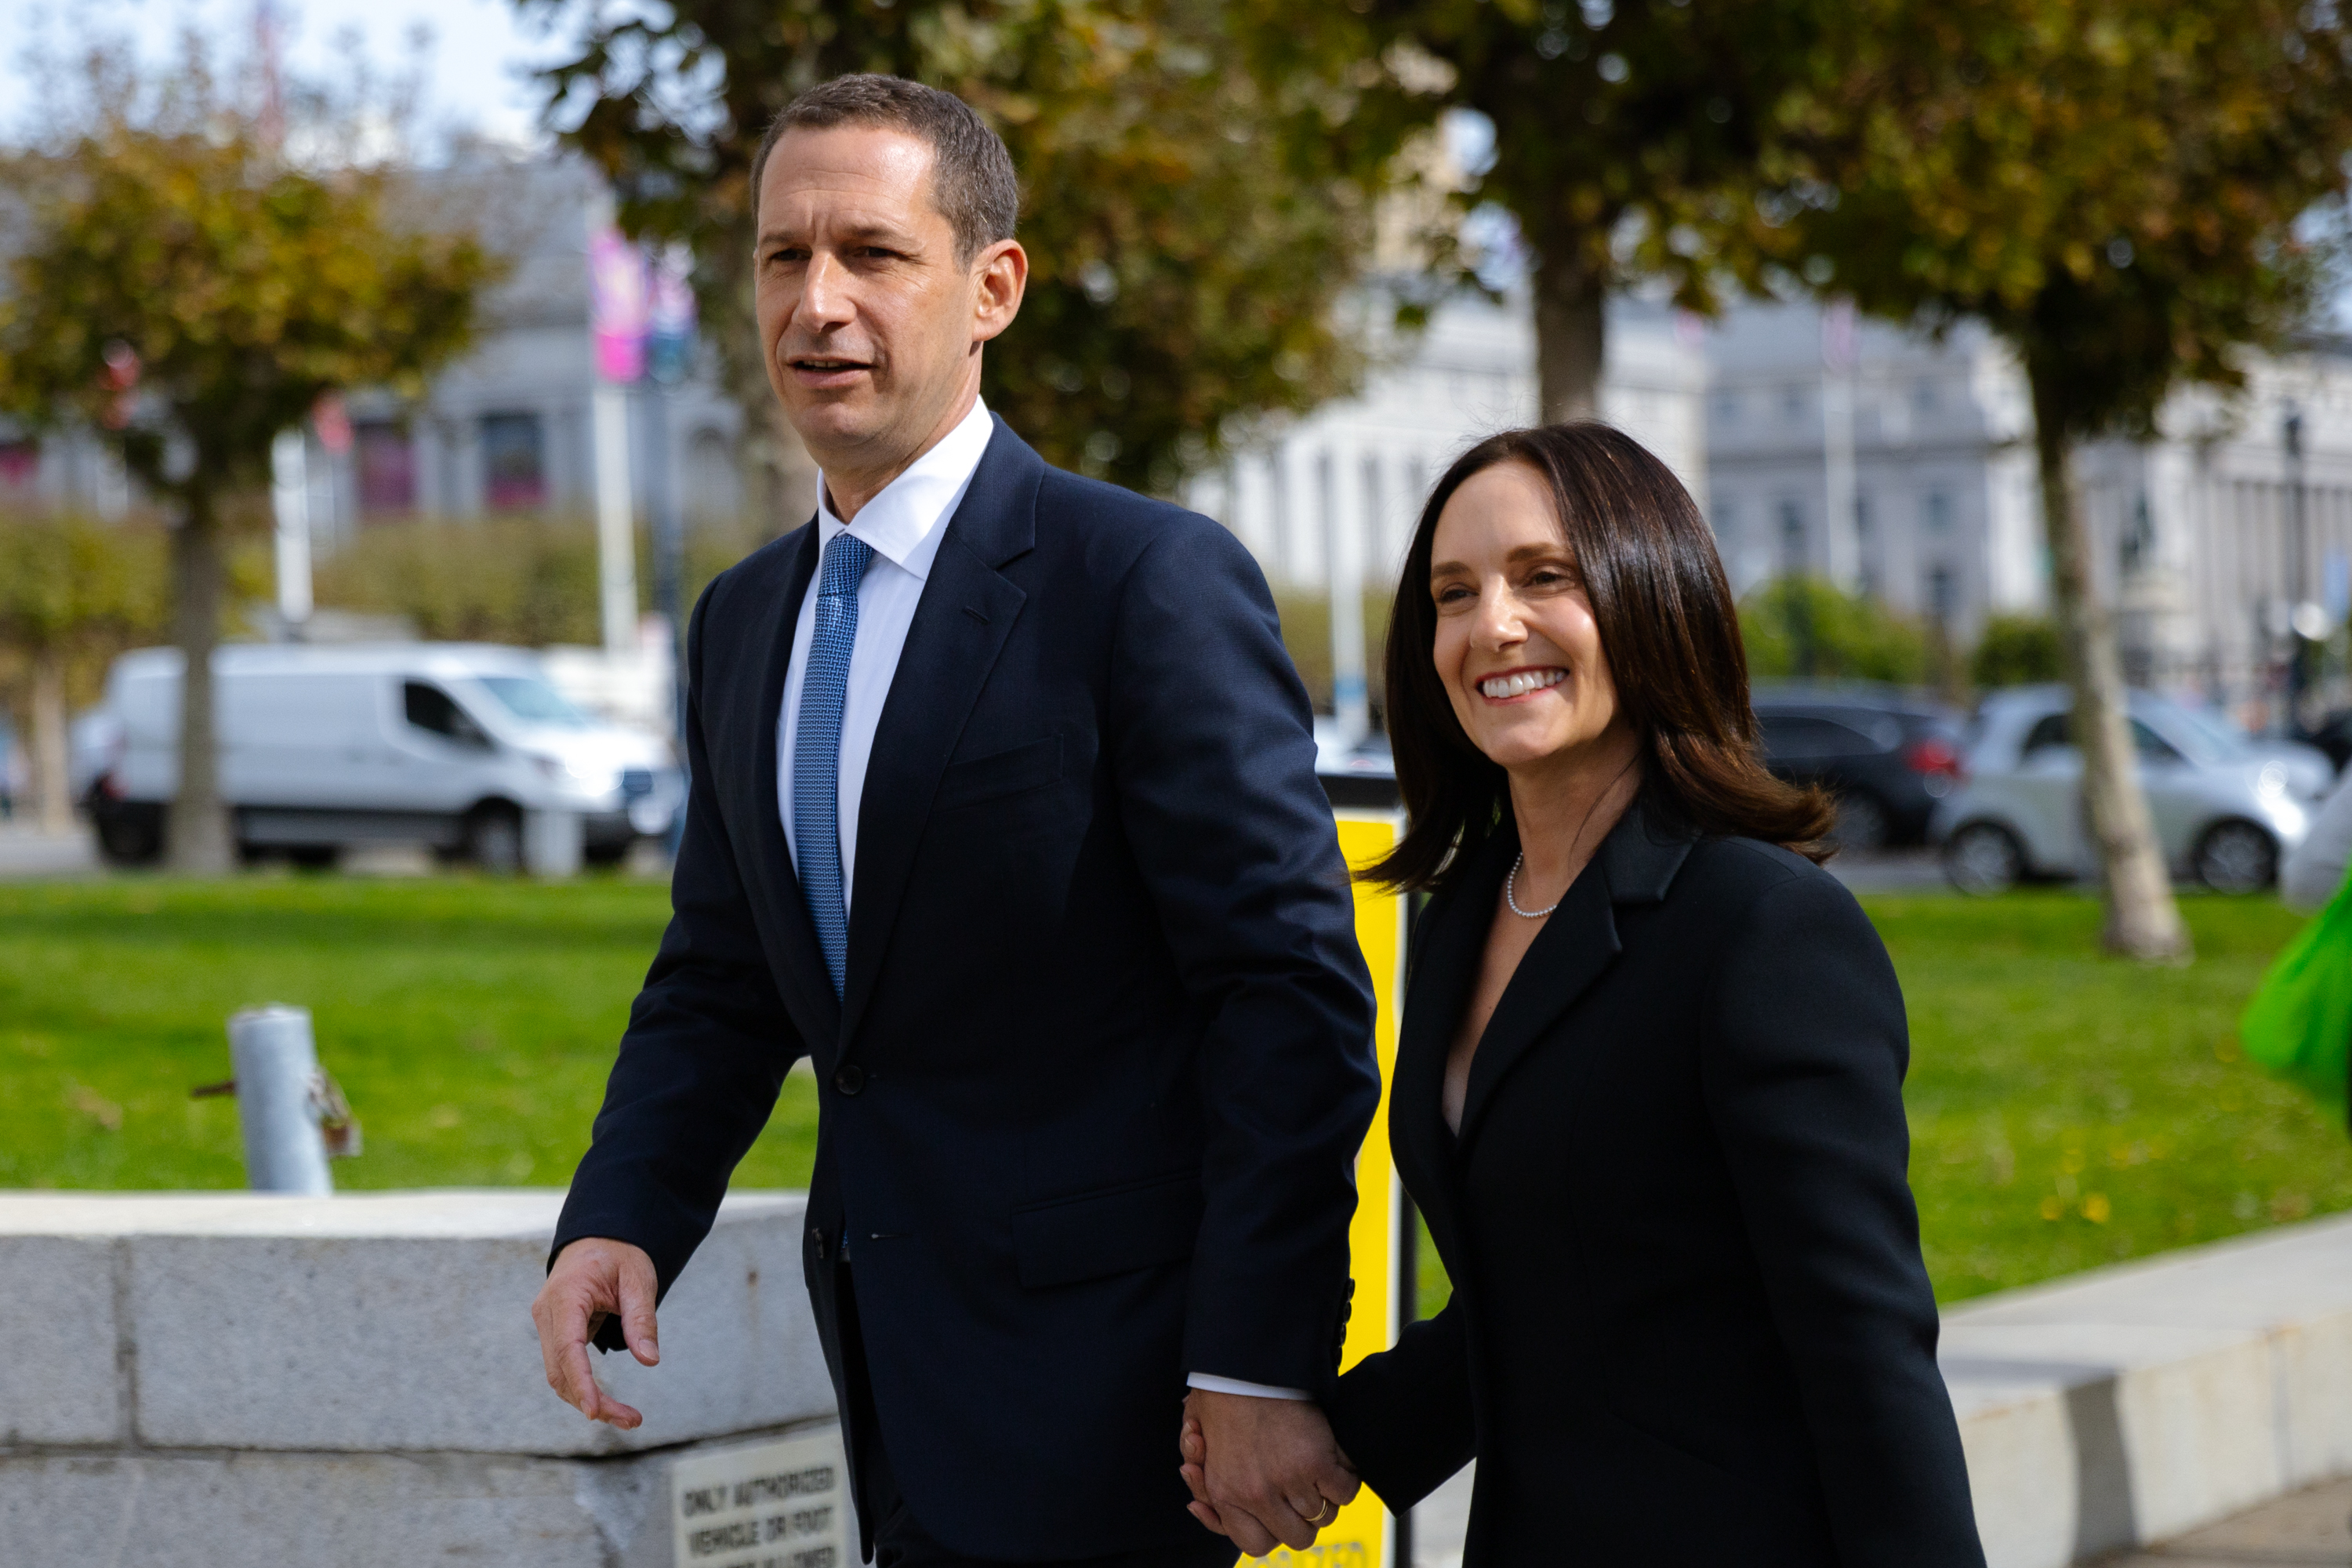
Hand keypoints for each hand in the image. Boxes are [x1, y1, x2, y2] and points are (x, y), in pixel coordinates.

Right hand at [531, 1237, 660, 1428]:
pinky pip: (564, 1366)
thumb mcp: (639, 1279)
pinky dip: (583, 1387)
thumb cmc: (620, 1254)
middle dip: (592, 1401)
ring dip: (588, 1400)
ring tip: (628, 1417)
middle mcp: (547, 1313)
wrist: (598, 1237)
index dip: (580, 1382)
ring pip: (559, 1375)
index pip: (567, 1347)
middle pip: (560, 1370)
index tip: (595, 1411)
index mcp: (566, 1295)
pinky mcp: (554, 1332)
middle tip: (633, 1421)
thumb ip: (641, 1318)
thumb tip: (650, 1360)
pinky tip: (608, 1402)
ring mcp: (547, 1323)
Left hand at [1176, 1390, 1358, 1555]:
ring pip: (1324, 1516)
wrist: (1245, 1365)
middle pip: (1298, 1538)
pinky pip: (1345, 1491)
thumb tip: (1197, 1509)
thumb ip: (1203, 1487)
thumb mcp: (1200, 1449)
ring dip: (1326, 1498)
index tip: (1279, 1514)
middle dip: (1305, 1521)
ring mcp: (1288, 1480)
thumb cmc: (1223, 1402)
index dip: (1272, 1532)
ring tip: (1320, 1474)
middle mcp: (1256, 1494)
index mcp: (1225, 1494)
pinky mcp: (1316, 1460)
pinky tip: (1337, 1461)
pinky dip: (1347, 1478)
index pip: (1256, 1545)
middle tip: (1304, 1495)